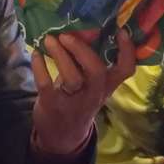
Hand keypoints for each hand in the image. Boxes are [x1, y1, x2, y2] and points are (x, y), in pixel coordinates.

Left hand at [31, 30, 135, 154]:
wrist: (62, 135)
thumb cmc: (77, 98)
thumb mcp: (89, 82)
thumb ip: (88, 60)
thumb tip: (83, 29)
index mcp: (106, 85)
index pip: (126, 70)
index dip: (127, 51)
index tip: (121, 31)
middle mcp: (94, 93)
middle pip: (96, 71)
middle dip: (82, 50)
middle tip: (66, 35)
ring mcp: (73, 100)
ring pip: (72, 78)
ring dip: (59, 55)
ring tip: (48, 39)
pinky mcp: (53, 104)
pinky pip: (46, 84)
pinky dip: (40, 67)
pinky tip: (36, 54)